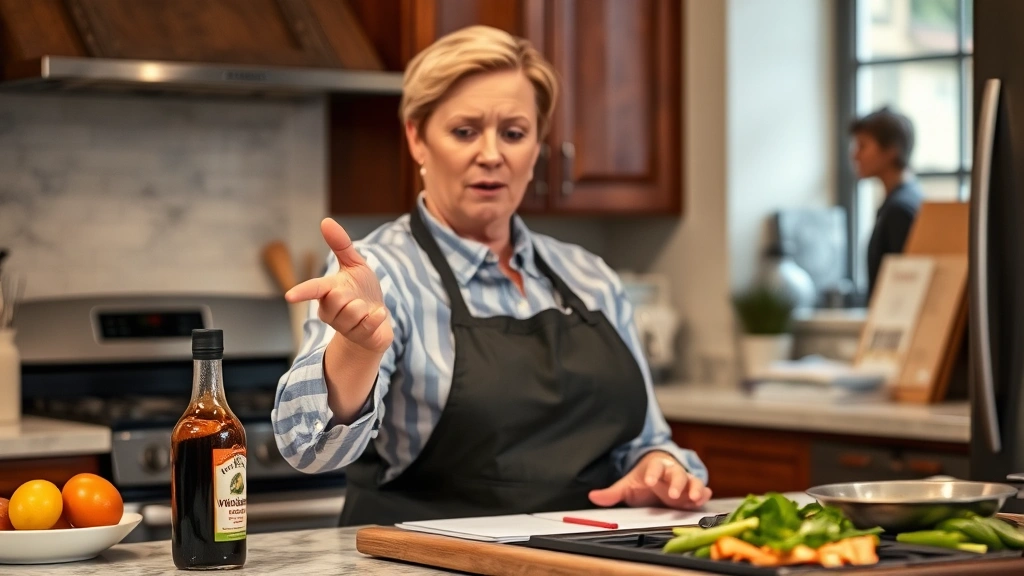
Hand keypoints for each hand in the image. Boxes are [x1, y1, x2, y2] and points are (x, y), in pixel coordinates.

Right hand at [286, 218, 392, 354]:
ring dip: (365, 307)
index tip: (289, 296)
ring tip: (365, 310)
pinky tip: (376, 315)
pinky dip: (377, 316)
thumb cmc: (362, 291)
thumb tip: (325, 221)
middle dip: (353, 295)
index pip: (313, 289)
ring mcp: (342, 326)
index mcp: (327, 291)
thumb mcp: (355, 265)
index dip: (302, 292)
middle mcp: (329, 310)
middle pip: (339, 297)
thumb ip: (341, 245)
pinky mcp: (359, 336)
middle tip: (357, 298)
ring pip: (354, 310)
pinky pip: (369, 322)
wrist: (378, 320)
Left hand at [588, 451, 711, 509]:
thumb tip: (593, 496)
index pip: (654, 467)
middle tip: (672, 494)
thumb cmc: (644, 479)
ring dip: (695, 488)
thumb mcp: (628, 485)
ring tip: (695, 498)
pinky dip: (704, 495)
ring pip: (692, 481)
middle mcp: (671, 472)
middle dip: (676, 483)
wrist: (660, 474)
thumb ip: (612, 492)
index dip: (652, 473)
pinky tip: (704, 499)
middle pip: (676, 473)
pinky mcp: (693, 491)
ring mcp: (684, 481)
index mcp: (655, 467)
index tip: (648, 481)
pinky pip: (702, 491)